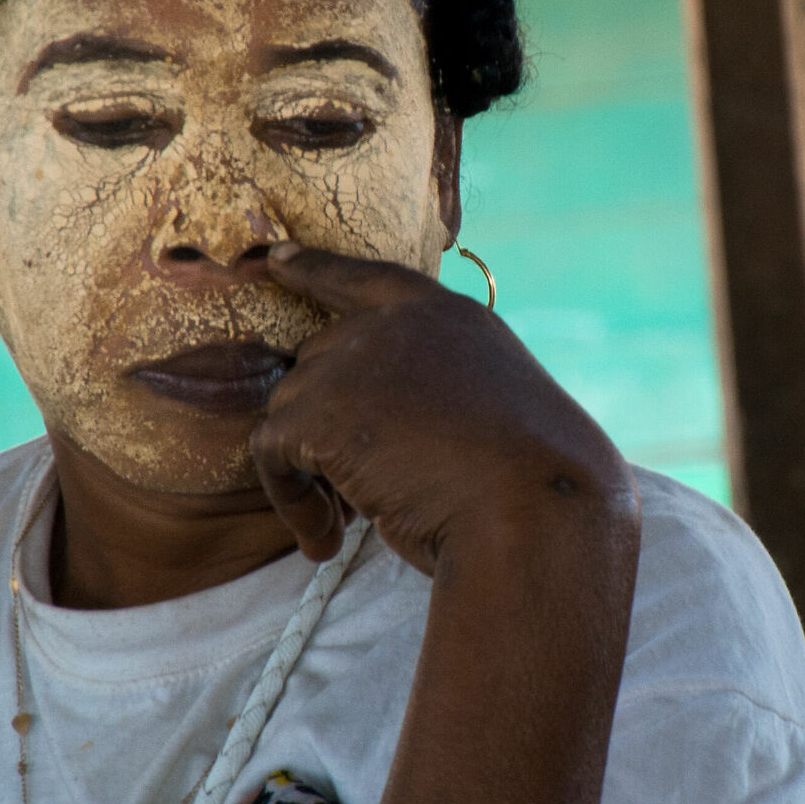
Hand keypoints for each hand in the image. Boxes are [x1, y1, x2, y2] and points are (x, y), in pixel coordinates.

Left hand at [252, 242, 634, 571]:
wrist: (532, 510)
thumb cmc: (529, 488)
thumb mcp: (491, 414)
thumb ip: (430, 395)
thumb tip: (362, 433)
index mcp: (449, 318)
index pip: (367, 279)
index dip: (317, 271)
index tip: (278, 261)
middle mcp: (396, 324)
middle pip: (317, 364)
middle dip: (325, 430)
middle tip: (353, 504)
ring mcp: (354, 360)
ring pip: (289, 411)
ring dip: (307, 476)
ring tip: (339, 533)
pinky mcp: (320, 409)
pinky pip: (272, 453)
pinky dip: (289, 500)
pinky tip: (324, 542)